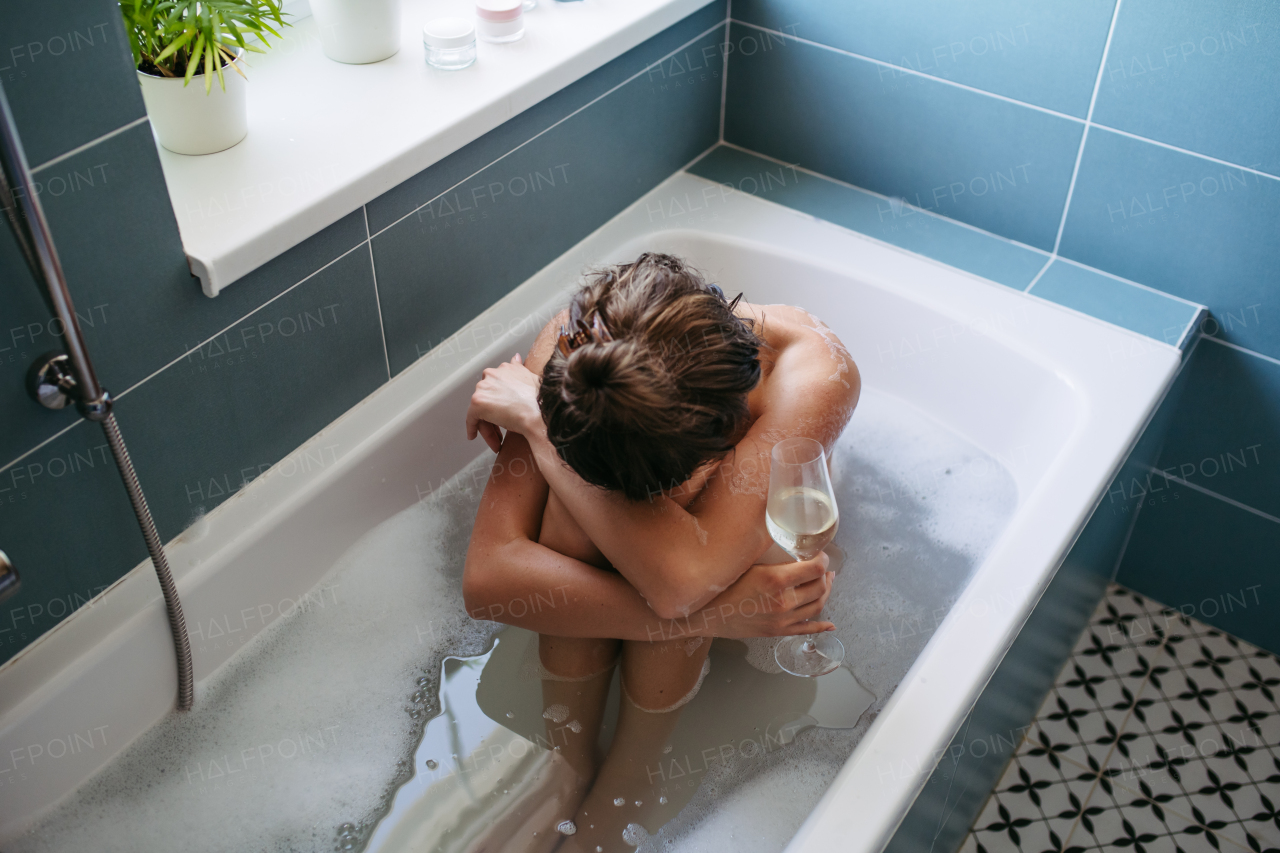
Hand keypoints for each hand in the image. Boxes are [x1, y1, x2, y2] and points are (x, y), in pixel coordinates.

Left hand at [466, 353, 541, 452]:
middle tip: (503, 430)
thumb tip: (515, 358)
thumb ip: (519, 369)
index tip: (506, 413)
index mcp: (505, 368)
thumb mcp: (531, 378)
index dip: (501, 402)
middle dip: (495, 415)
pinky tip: (473, 435)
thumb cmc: (540, 400)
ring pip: (481, 410)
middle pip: (488, 399)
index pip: (497, 387)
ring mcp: (484, 387)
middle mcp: (492, 374)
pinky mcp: (478, 402)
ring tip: (497, 440)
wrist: (540, 413)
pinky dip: (472, 428)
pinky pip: (471, 418)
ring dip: (489, 426)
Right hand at [688, 551, 833, 638]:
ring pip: (817, 606)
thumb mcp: (746, 563)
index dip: (823, 558)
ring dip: (825, 593)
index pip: (815, 568)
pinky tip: (830, 625)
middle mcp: (783, 601)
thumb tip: (786, 544)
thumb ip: (769, 557)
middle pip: (820, 587)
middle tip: (823, 568)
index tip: (820, 554)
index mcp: (775, 579)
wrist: (706, 614)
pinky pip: (807, 629)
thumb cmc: (722, 585)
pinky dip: (822, 626)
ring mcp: (783, 619)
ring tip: (825, 583)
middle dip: (825, 575)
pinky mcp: (778, 632)